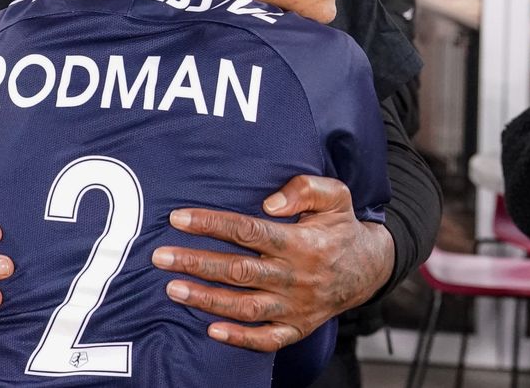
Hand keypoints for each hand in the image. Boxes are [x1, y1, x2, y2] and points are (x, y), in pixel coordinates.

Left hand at [151, 175, 393, 351]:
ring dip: (207, 300)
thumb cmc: (341, 226)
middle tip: (160, 257)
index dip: (212, 224)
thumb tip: (270, 202)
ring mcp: (296, 306)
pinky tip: (211, 330)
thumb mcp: (335, 195)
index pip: (249, 231)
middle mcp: (297, 277)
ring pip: (246, 307)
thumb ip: (305, 189)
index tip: (179, 218)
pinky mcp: (298, 328)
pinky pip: (268, 340)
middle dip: (196, 263)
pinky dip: (240, 339)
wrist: (369, 269)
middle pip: (239, 271)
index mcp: (302, 242)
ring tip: (172, 289)